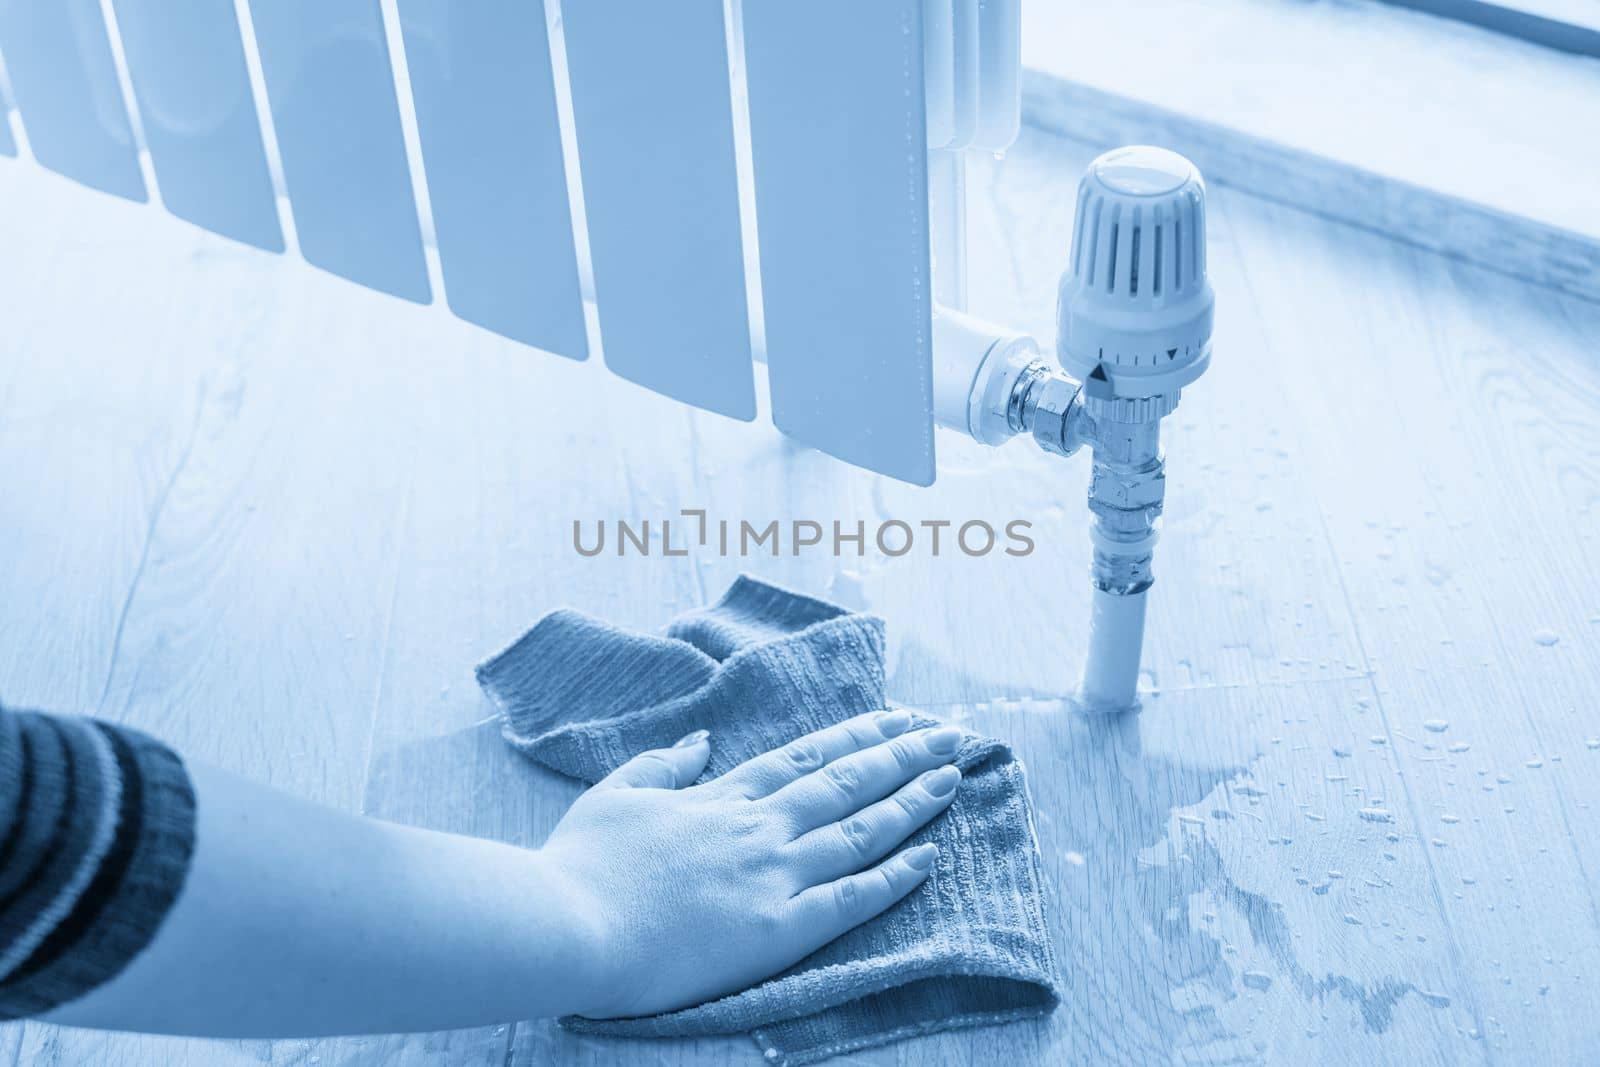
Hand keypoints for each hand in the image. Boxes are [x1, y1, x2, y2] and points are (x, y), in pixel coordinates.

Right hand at [538, 709, 963, 1018]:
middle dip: (904, 755)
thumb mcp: (615, 794)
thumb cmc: (580, 864)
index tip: (899, 719)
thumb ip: (664, 765)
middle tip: (952, 734)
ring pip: (860, 830)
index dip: (859, 737)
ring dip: (912, 802)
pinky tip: (930, 857)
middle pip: (847, 781)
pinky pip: (851, 899)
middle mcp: (758, 826)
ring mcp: (771, 874)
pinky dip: (895, 876)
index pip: (807, 757)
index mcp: (721, 797)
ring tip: (954, 778)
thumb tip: (703, 741)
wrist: (568, 925)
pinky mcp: (777, 928)